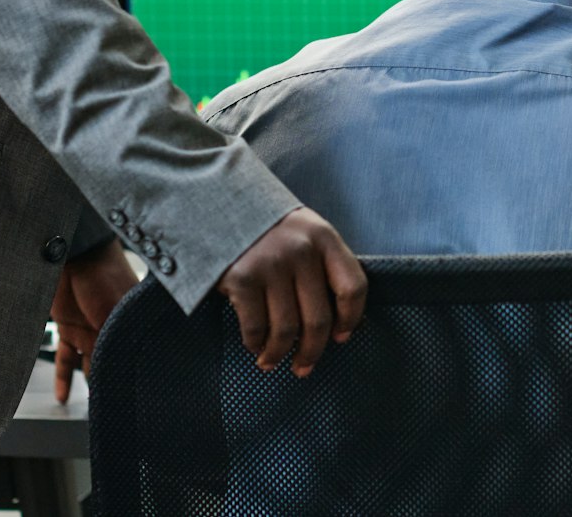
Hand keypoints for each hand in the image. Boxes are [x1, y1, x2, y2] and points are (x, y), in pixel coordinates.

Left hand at [51, 238, 139, 403]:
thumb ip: (114, 342)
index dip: (134, 379)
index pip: (133, 358)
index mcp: (130, 325)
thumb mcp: (113, 314)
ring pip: (88, 365)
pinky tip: (62, 395)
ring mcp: (89, 329)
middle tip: (114, 413)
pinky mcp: (67, 327)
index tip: (137, 403)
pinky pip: (64, 357)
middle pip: (111, 364)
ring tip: (91, 410)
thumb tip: (117, 374)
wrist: (73, 253)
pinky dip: (62, 376)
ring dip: (87, 386)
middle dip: (111, 386)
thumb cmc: (104, 276)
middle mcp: (112, 329)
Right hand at [215, 207, 366, 376]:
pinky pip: (255, 327)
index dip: (350, 319)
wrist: (219, 204)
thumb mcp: (304, 233)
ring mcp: (271, 264)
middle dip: (312, 351)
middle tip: (304, 366)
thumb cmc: (268, 229)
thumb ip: (322, 265)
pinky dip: (255, 345)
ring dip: (279, 354)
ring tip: (273, 361)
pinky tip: (255, 346)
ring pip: (286, 330)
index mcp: (324, 238)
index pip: (353, 287)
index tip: (342, 337)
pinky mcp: (241, 277)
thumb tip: (337, 321)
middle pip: (318, 319)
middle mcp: (301, 250)